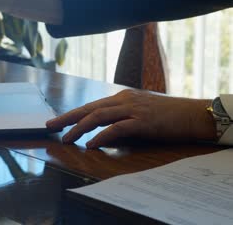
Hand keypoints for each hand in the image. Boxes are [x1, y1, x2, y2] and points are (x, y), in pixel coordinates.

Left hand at [46, 89, 216, 147]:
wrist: (192, 114)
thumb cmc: (166, 115)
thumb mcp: (138, 113)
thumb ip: (119, 119)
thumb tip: (100, 132)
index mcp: (121, 97)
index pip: (91, 106)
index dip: (72, 114)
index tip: (56, 121)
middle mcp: (123, 100)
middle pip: (88, 108)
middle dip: (67, 118)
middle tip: (50, 127)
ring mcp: (132, 109)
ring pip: (98, 116)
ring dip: (79, 128)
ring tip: (66, 139)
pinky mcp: (142, 121)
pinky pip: (117, 128)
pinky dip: (101, 136)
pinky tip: (91, 144)